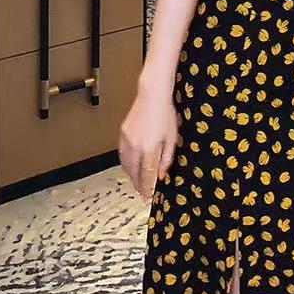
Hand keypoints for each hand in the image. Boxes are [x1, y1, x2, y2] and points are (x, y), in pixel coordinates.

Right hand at [118, 85, 178, 201]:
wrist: (152, 96)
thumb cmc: (166, 115)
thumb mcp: (172, 138)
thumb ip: (167, 158)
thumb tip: (161, 174)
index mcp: (149, 148)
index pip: (146, 174)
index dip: (146, 187)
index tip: (147, 196)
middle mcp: (136, 146)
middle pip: (133, 172)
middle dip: (137, 184)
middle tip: (142, 192)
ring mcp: (127, 139)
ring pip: (125, 164)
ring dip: (130, 175)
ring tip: (136, 181)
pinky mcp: (122, 134)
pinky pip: (122, 154)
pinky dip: (125, 163)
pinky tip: (130, 166)